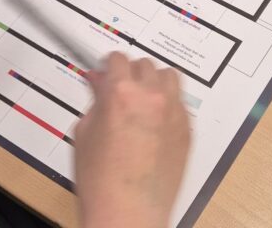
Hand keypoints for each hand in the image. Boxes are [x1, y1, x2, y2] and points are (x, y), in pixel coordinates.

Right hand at [74, 53, 189, 227]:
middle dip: (130, 73)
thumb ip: (95, 102)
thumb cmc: (102, 182)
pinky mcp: (187, 130)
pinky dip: (167, 104)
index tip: (105, 71)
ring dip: (154, 82)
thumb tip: (100, 86)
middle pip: (144, 64)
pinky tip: (154, 121)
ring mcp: (174, 113)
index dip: (108, 65)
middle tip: (120, 88)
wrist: (128, 212)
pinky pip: (180, 103)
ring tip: (143, 99)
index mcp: (120, 93)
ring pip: (169, 77)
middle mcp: (151, 97)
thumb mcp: (84, 133)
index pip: (118, 58)